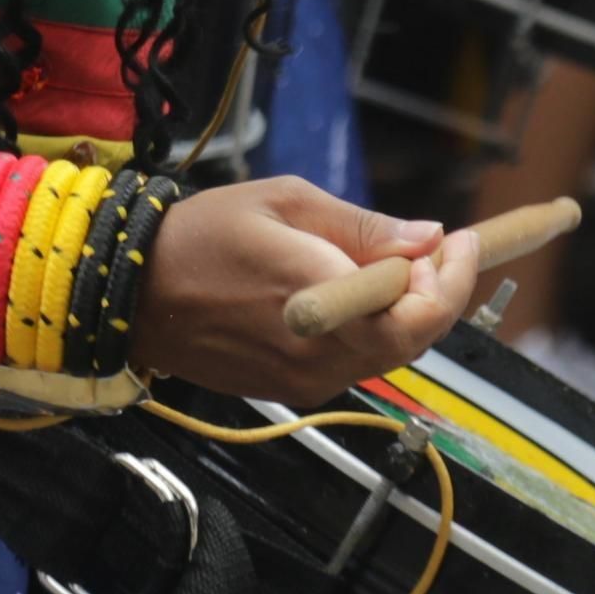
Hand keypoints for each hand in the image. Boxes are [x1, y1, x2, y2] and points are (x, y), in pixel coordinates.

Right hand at [126, 176, 480, 399]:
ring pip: (386, 355)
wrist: (134, 293)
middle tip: (437, 252)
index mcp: (321, 298)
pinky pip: (351, 363)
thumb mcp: (287, 204)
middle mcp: (320, 351)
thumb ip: (362, 227)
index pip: (420, 312)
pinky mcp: (289, 389)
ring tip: (394, 266)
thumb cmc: (205, 235)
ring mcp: (305, 379)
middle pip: (414, 340)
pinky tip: (355, 295)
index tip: (460, 241)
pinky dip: (369, 330)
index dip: (452, 280)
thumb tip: (426, 239)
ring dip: (405, 313)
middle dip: (437, 294)